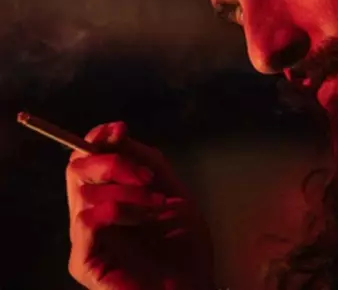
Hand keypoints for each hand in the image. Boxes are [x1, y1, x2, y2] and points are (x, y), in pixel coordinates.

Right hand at [65, 122, 214, 289]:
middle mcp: (91, 215)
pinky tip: (144, 219)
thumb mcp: (172, 193)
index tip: (119, 129)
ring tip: (157, 207)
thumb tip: (116, 131)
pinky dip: (118, 210)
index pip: (85, 160)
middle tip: (147, 177)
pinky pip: (87, 220)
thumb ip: (147, 162)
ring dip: (128, 192)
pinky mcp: (85, 262)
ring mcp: (86, 240)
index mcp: (109, 197)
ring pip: (85, 193)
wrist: (194, 286)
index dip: (97, 139)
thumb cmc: (184, 246)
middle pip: (77, 170)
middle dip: (113, 162)